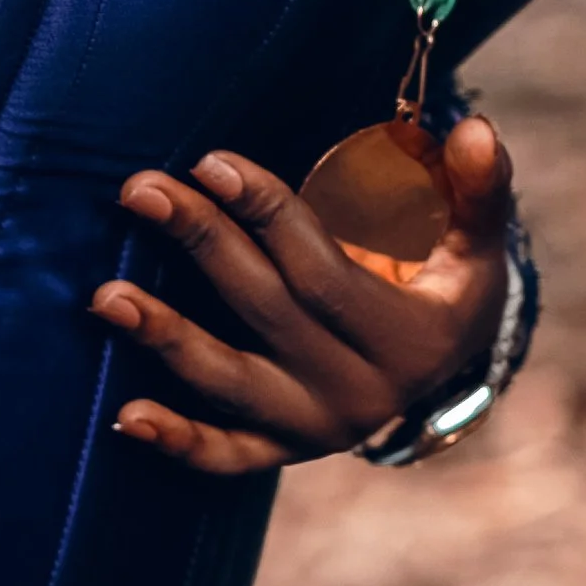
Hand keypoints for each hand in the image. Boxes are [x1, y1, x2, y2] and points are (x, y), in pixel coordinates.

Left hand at [89, 119, 513, 474]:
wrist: (441, 375)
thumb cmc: (447, 288)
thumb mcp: (476, 245)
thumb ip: (479, 189)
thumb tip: (477, 130)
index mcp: (406, 340)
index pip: (323, 273)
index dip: (268, 214)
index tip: (211, 163)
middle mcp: (359, 394)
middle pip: (266, 310)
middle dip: (201, 243)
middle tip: (140, 188)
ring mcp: (317, 430)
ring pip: (233, 383)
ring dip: (167, 338)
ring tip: (106, 297)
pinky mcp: (284, 452)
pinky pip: (227, 456)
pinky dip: (179, 441)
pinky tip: (123, 416)